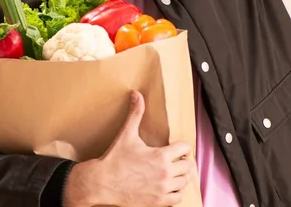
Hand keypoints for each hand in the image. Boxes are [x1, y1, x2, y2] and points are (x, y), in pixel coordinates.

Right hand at [64, 91, 195, 206]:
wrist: (103, 183)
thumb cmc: (115, 159)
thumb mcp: (127, 134)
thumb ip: (135, 113)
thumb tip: (137, 94)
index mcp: (161, 156)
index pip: (185, 148)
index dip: (181, 146)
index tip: (175, 147)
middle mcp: (165, 173)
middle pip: (188, 165)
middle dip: (183, 160)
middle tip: (176, 158)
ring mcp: (162, 190)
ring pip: (185, 182)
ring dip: (181, 176)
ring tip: (174, 171)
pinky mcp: (158, 203)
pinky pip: (178, 198)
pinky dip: (177, 192)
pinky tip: (169, 186)